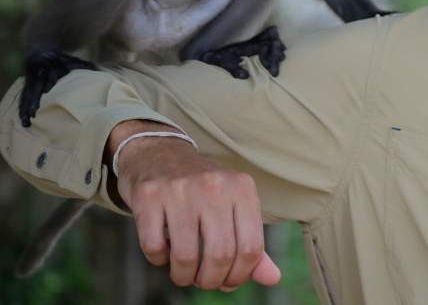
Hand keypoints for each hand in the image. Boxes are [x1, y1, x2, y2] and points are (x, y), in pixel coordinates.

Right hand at [108, 120, 281, 290]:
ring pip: (186, 256)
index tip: (228, 282)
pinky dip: (159, 259)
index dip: (240, 275)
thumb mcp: (234, 207)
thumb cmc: (203, 190)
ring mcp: (181, 189)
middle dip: (211, 280)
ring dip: (183, 276)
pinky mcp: (149, 195)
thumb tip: (272, 278)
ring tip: (183, 272)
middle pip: (220, 255)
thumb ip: (251, 243)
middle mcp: (215, 185)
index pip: (251, 247)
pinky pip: (154, 247)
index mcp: (243, 188)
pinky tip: (163, 250)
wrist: (159, 152)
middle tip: (203, 281)